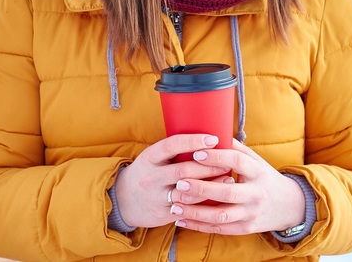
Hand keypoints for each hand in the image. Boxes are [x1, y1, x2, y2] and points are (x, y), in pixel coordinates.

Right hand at [114, 134, 231, 227]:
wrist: (123, 201)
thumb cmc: (147, 173)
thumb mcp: (153, 158)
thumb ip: (173, 151)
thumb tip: (206, 138)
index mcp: (149, 157)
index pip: (171, 145)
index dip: (193, 141)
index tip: (213, 139)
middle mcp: (151, 177)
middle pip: (183, 170)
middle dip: (208, 166)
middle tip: (227, 162)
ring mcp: (156, 196)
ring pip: (188, 192)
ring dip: (211, 186)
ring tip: (228, 179)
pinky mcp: (162, 213)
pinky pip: (187, 209)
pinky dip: (203, 204)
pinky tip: (217, 199)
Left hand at [167, 140, 305, 234]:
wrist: (289, 205)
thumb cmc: (264, 178)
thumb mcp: (256, 161)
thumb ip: (235, 148)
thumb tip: (210, 130)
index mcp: (258, 172)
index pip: (237, 161)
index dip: (217, 157)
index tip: (196, 153)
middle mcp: (255, 194)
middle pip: (227, 192)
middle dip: (202, 188)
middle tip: (179, 182)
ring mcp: (251, 213)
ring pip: (221, 215)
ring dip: (195, 212)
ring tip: (174, 205)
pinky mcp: (245, 229)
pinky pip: (219, 229)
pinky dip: (198, 226)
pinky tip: (181, 220)